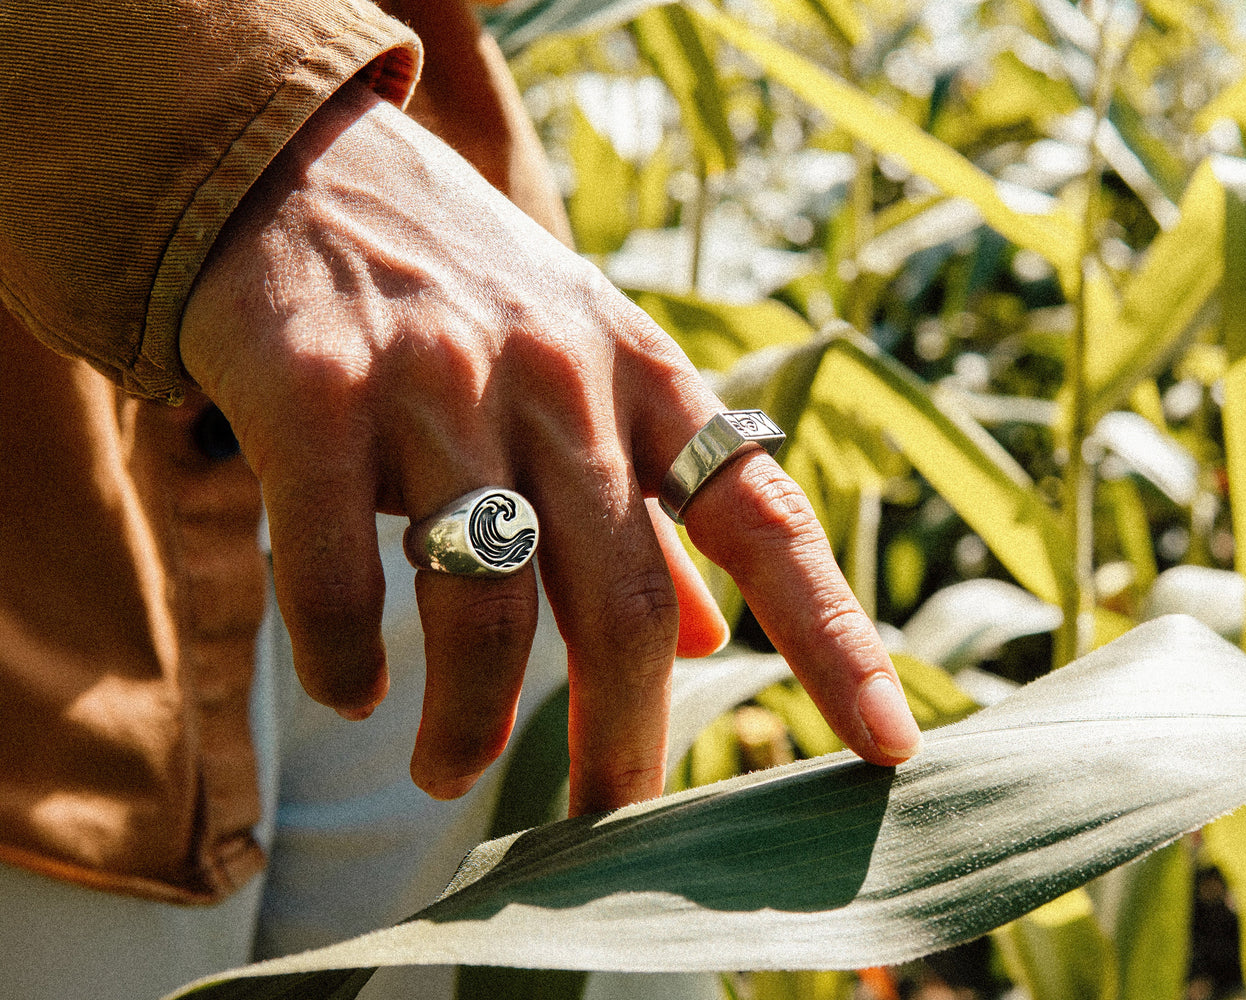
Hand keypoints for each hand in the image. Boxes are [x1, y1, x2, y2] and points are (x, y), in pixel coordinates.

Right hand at [181, 82, 920, 814]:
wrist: (303, 169)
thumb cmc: (470, 296)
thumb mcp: (590, 370)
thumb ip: (653, 506)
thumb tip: (714, 643)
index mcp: (647, 377)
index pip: (767, 523)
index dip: (835, 641)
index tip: (889, 750)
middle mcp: (561, 378)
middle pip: (623, 606)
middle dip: (623, 740)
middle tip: (608, 823)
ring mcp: (440, 384)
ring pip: (486, 608)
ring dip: (467, 725)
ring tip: (447, 770)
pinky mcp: (316, 395)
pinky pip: (339, 576)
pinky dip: (345, 660)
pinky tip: (352, 690)